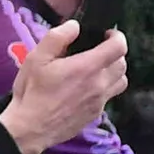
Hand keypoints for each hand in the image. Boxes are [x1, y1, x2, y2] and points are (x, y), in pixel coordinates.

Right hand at [0, 19, 128, 153]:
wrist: (31, 127)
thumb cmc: (32, 90)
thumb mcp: (37, 58)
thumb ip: (57, 37)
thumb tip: (75, 25)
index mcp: (88, 67)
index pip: (118, 48)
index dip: (117, 36)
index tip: (108, 33)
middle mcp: (100, 84)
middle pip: (122, 64)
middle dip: (115, 53)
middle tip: (100, 49)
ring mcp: (101, 101)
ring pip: (121, 81)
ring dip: (115, 71)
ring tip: (98, 67)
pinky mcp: (97, 114)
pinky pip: (110, 96)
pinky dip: (106, 87)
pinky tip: (88, 86)